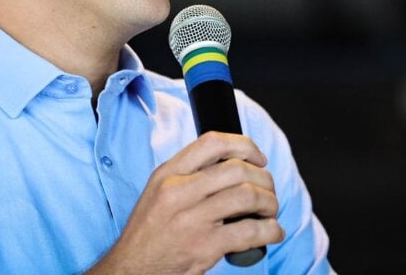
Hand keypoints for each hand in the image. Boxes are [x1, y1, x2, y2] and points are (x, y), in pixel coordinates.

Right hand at [88, 131, 284, 274]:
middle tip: (268, 190)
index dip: (244, 146)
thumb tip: (232, 164)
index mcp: (168, 173)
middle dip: (263, 179)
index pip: (212, 143)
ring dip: (269, 203)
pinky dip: (270, 230)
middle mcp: (178, 191)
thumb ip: (189, 174)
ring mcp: (192, 219)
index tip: (257, 158)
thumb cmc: (149, 231)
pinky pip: (250, 232)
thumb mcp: (159, 190)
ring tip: (270, 211)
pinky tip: (272, 233)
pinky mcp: (204, 246)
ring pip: (247, 197)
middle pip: (237, 169)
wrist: (132, 267)